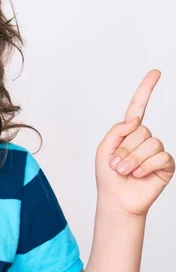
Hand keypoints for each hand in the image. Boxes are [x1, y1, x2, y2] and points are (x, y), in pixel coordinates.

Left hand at [95, 69, 173, 216]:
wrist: (117, 199)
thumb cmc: (108, 175)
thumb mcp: (104, 149)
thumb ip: (116, 131)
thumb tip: (134, 120)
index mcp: (128, 132)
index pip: (138, 107)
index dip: (146, 89)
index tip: (155, 72)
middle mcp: (144, 138)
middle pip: (140, 130)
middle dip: (125, 149)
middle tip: (117, 164)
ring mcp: (156, 150)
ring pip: (150, 143)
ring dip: (133, 159)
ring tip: (125, 170)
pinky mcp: (166, 164)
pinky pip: (160, 156)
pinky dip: (146, 166)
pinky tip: (139, 174)